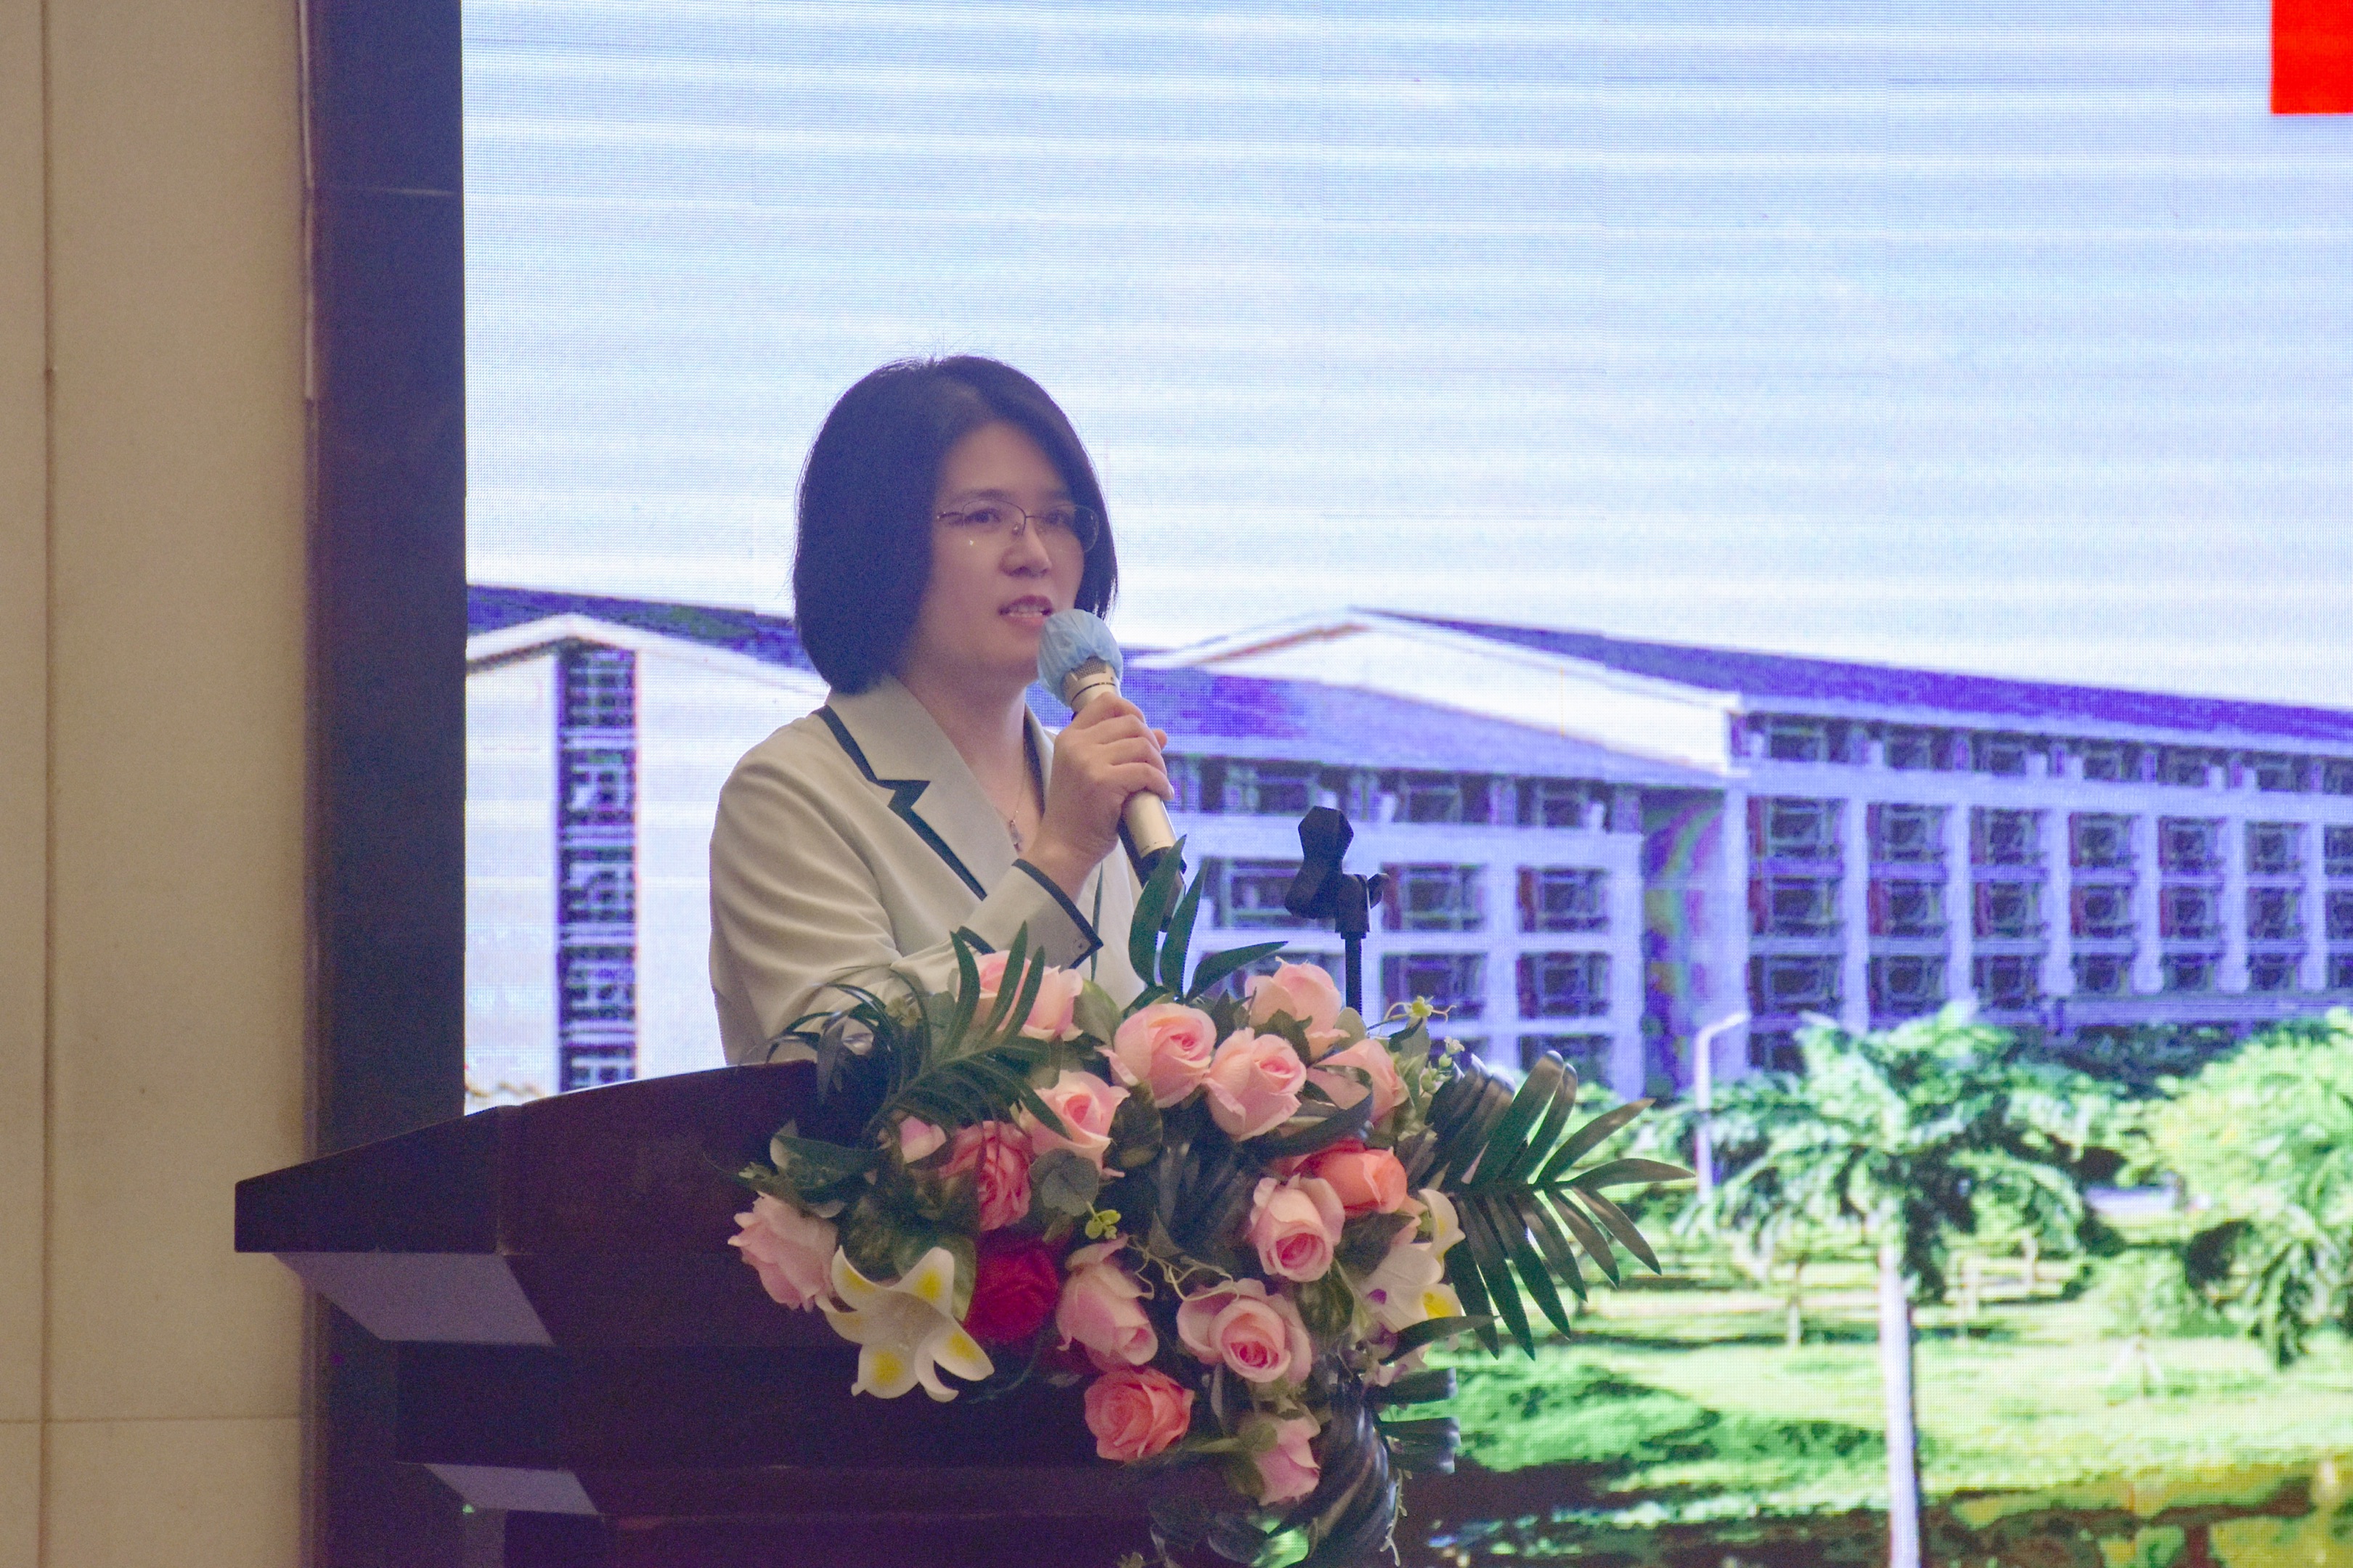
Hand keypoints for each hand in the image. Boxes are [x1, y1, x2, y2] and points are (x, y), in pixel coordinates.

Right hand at [1026, 695, 1170, 896]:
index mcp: (1070, 737)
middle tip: (1157, 768)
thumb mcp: (1095, 773)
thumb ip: (1122, 750)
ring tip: (1159, 783)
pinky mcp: (1102, 781)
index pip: (1107, 702)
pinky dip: (1161, 782)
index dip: (1134, 711)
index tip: (1145, 734)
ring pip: (1142, 746)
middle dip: (1152, 744)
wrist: (1064, 847)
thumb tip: (1162, 733)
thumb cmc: (1080, 814)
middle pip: (1131, 723)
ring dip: (1159, 765)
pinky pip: (1146, 771)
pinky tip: (1162, 794)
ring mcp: (1087, 761)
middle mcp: (1076, 744)